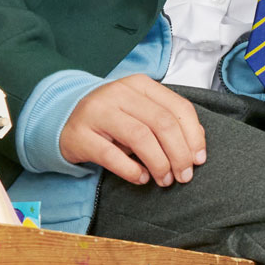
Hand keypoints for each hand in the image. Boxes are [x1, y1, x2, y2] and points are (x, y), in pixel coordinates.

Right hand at [59, 74, 206, 186]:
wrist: (64, 119)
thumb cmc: (111, 117)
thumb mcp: (140, 111)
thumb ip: (167, 120)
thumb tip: (196, 145)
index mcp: (140, 85)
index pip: (178, 107)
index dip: (194, 135)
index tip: (199, 159)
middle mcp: (119, 93)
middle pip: (162, 123)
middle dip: (179, 154)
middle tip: (184, 175)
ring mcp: (98, 112)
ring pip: (140, 137)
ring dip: (159, 163)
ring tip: (164, 180)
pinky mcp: (81, 135)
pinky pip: (111, 155)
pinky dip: (131, 171)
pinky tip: (141, 178)